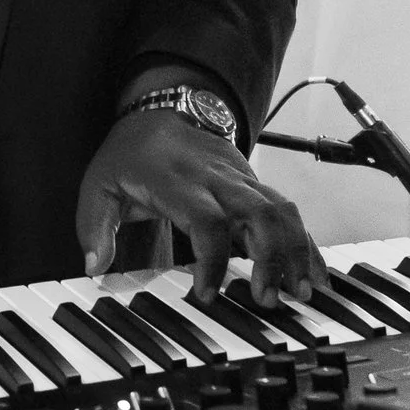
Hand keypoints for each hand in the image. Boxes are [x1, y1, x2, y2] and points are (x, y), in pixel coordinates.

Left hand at [75, 110, 329, 306]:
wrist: (160, 109)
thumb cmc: (129, 154)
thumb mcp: (98, 185)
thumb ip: (95, 227)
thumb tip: (95, 267)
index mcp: (177, 180)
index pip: (206, 219)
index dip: (212, 259)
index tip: (208, 295)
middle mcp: (216, 178)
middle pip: (259, 213)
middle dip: (271, 258)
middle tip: (269, 300)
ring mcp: (240, 179)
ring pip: (282, 211)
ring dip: (296, 252)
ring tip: (301, 293)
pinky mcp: (254, 184)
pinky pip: (288, 211)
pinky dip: (305, 242)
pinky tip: (315, 272)